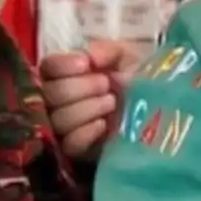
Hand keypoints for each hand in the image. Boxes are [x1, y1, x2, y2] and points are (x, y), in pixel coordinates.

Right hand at [41, 40, 142, 159]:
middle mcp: (56, 98)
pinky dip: (87, 132)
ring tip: (111, 103)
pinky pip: (70, 143)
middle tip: (106, 85)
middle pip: (51, 94)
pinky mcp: (74, 150)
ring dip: (88, 108)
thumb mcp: (124, 56)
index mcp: (64, 72)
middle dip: (82, 87)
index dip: (63, 65)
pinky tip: (103, 124)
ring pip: (59, 119)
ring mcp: (62, 126)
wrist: (152, 112)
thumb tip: (90, 58)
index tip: (86, 64)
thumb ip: (106, 50)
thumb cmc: (132, 78)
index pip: (48, 66)